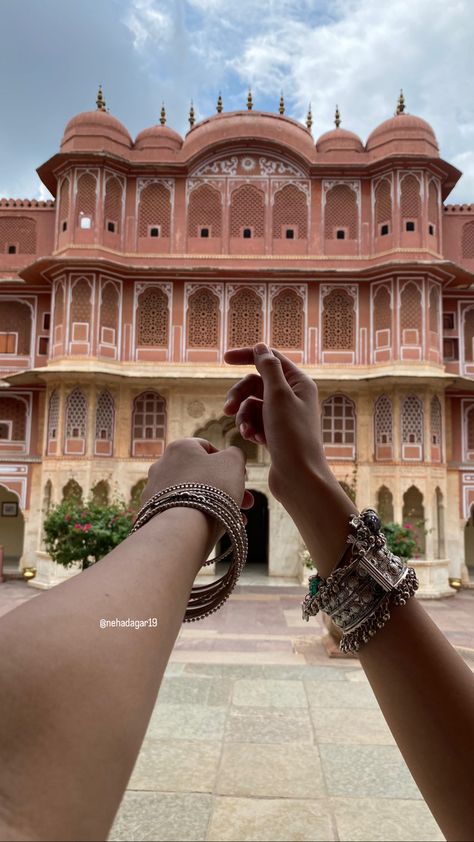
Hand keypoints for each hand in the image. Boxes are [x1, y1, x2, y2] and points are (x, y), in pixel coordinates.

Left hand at [141, 437, 253, 552]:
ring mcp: (155, 490)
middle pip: (202, 474)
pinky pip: (183, 511)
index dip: (228, 462)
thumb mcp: (233, 462)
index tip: (241, 476)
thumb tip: (233, 456)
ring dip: (217, 504)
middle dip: (227, 487)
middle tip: (246, 502)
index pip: (207, 448)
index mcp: (180, 447)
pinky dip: (200, 517)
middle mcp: (162, 465)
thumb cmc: (211, 488)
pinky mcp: (153, 512)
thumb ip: (236, 454)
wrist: (183, 527)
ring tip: (238, 519)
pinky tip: (220, 529)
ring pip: (194, 495)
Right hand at [223, 344, 357, 575]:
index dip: (248, 356)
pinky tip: (253, 440)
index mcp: (299, 383)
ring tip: (246, 432)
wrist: (299, 478)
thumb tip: (262, 347)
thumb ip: (268, 368)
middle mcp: (294, 396)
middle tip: (227, 410)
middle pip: (256, 383)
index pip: (270, 359)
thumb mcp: (278, 396)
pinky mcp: (276, 433)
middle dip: (240, 395)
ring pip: (252, 404)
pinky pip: (255, 422)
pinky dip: (250, 428)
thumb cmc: (292, 436)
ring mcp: (284, 416)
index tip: (225, 358)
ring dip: (244, 416)